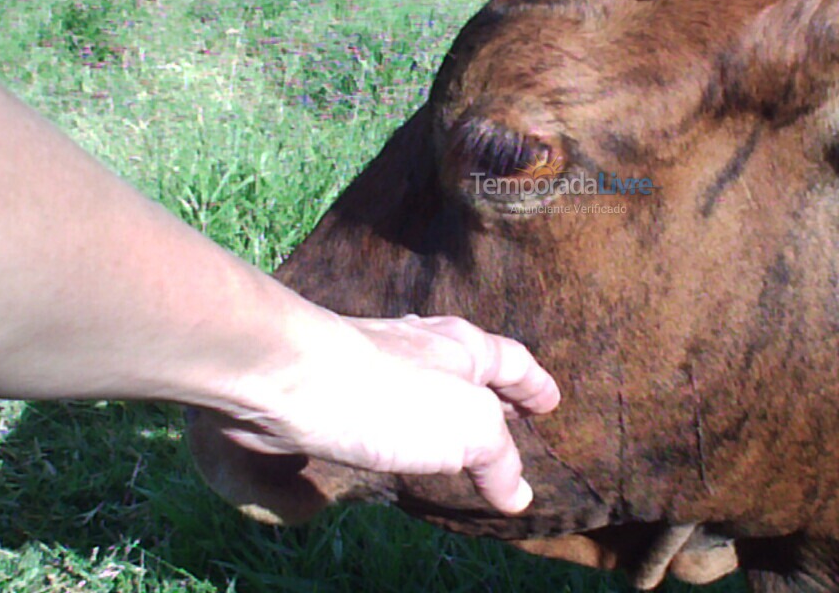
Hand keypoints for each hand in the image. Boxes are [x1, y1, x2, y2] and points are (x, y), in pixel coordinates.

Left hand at [210, 314, 560, 514]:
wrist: (287, 378)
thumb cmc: (392, 396)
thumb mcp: (471, 429)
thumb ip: (499, 460)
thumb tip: (519, 493)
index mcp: (462, 347)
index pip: (513, 362)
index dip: (535, 385)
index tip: (551, 403)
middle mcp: (419, 345)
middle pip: (466, 366)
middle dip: (488, 391)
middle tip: (507, 418)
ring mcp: (370, 360)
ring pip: (418, 380)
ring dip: (437, 405)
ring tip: (446, 436)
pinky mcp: (328, 384)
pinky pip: (373, 403)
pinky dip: (388, 420)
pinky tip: (379, 444)